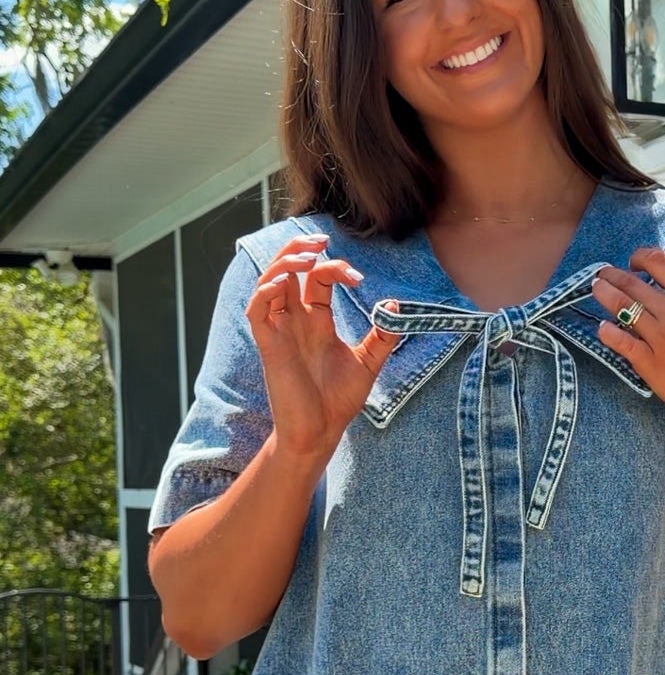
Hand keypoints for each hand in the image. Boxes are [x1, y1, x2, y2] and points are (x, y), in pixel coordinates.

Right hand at [245, 235, 400, 460]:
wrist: (321, 432)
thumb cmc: (338, 400)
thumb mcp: (368, 363)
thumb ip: (382, 336)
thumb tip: (397, 309)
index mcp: (316, 320)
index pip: (318, 279)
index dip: (335, 268)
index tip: (358, 278)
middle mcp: (295, 320)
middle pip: (288, 270)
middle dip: (301, 250)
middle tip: (321, 241)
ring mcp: (280, 331)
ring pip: (269, 282)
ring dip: (283, 263)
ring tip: (305, 255)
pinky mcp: (269, 346)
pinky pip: (257, 311)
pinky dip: (265, 292)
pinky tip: (283, 284)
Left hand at [593, 246, 664, 443]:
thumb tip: (654, 287)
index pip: (657, 261)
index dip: (638, 257)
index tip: (631, 263)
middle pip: (632, 283)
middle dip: (611, 276)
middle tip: (600, 276)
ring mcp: (661, 338)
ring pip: (622, 307)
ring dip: (604, 295)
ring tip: (596, 290)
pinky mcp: (649, 362)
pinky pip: (620, 340)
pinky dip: (606, 331)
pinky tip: (602, 328)